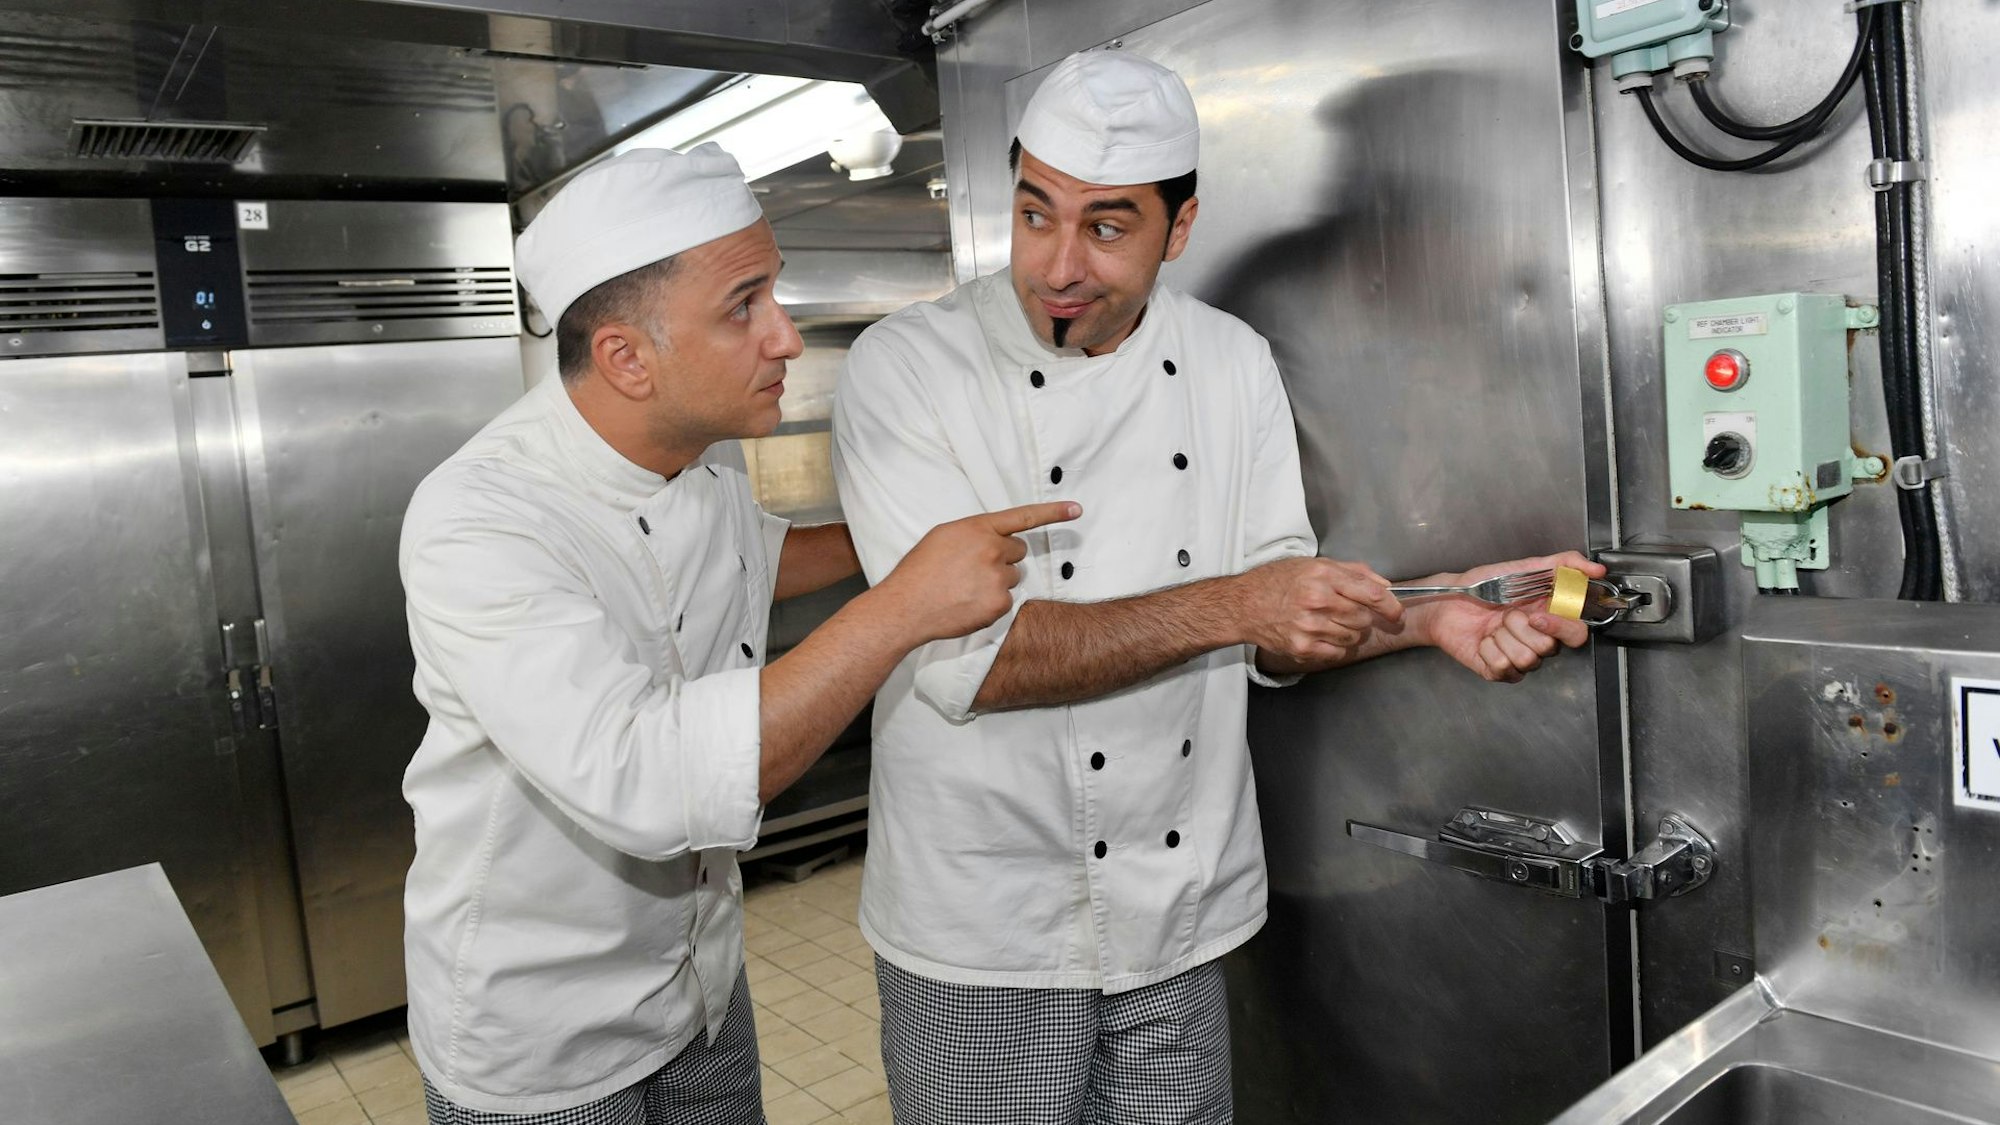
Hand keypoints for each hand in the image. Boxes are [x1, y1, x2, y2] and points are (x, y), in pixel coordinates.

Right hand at [876, 501, 1081, 642]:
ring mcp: (998, 577)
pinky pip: (1006, 600)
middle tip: (974, 569)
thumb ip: (973, 534)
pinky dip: (991, 604)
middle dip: (1003, 558)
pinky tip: (967, 604)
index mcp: (977, 528)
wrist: (906, 607)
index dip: (1053, 512)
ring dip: (996, 582)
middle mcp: (992, 549)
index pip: (1022, 516)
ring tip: (965, 588)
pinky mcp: (1000, 603)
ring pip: (1012, 577)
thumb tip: (991, 538)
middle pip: (1018, 551)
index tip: (1077, 509)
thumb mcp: (943, 537)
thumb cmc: (919, 571)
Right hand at [1236, 556, 1403, 664]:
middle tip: (1345, 611)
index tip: (1395, 612)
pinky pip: (1337, 652)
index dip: (1390, 605)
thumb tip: (1385, 585)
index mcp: (1323, 577)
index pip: (1371, 594)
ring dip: (1348, 631)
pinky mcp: (1303, 647)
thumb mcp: (1314, 564)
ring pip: (1353, 637)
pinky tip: (1320, 634)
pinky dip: (1335, 646)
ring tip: (1328, 621)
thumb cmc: (1278, 581)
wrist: (1244, 604)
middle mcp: (1318, 601)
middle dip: (1362, 616)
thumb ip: (1353, 572)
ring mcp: (1310, 627)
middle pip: (1364, 618)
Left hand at [1416, 551, 1602, 682]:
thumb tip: (1596, 570)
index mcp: (1551, 618)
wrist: (1450, 600)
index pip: (1577, 634)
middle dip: (1522, 628)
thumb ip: (1564, 565)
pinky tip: (1482, 640)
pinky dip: (1487, 649)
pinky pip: (1502, 666)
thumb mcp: (1526, 567)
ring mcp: (1519, 659)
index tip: (1538, 616)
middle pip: (1550, 649)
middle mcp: (1538, 641)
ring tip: (1494, 626)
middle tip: (1506, 615)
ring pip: (1528, 660)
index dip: (1561, 628)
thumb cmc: (1485, 585)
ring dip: (1504, 637)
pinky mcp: (1499, 671)